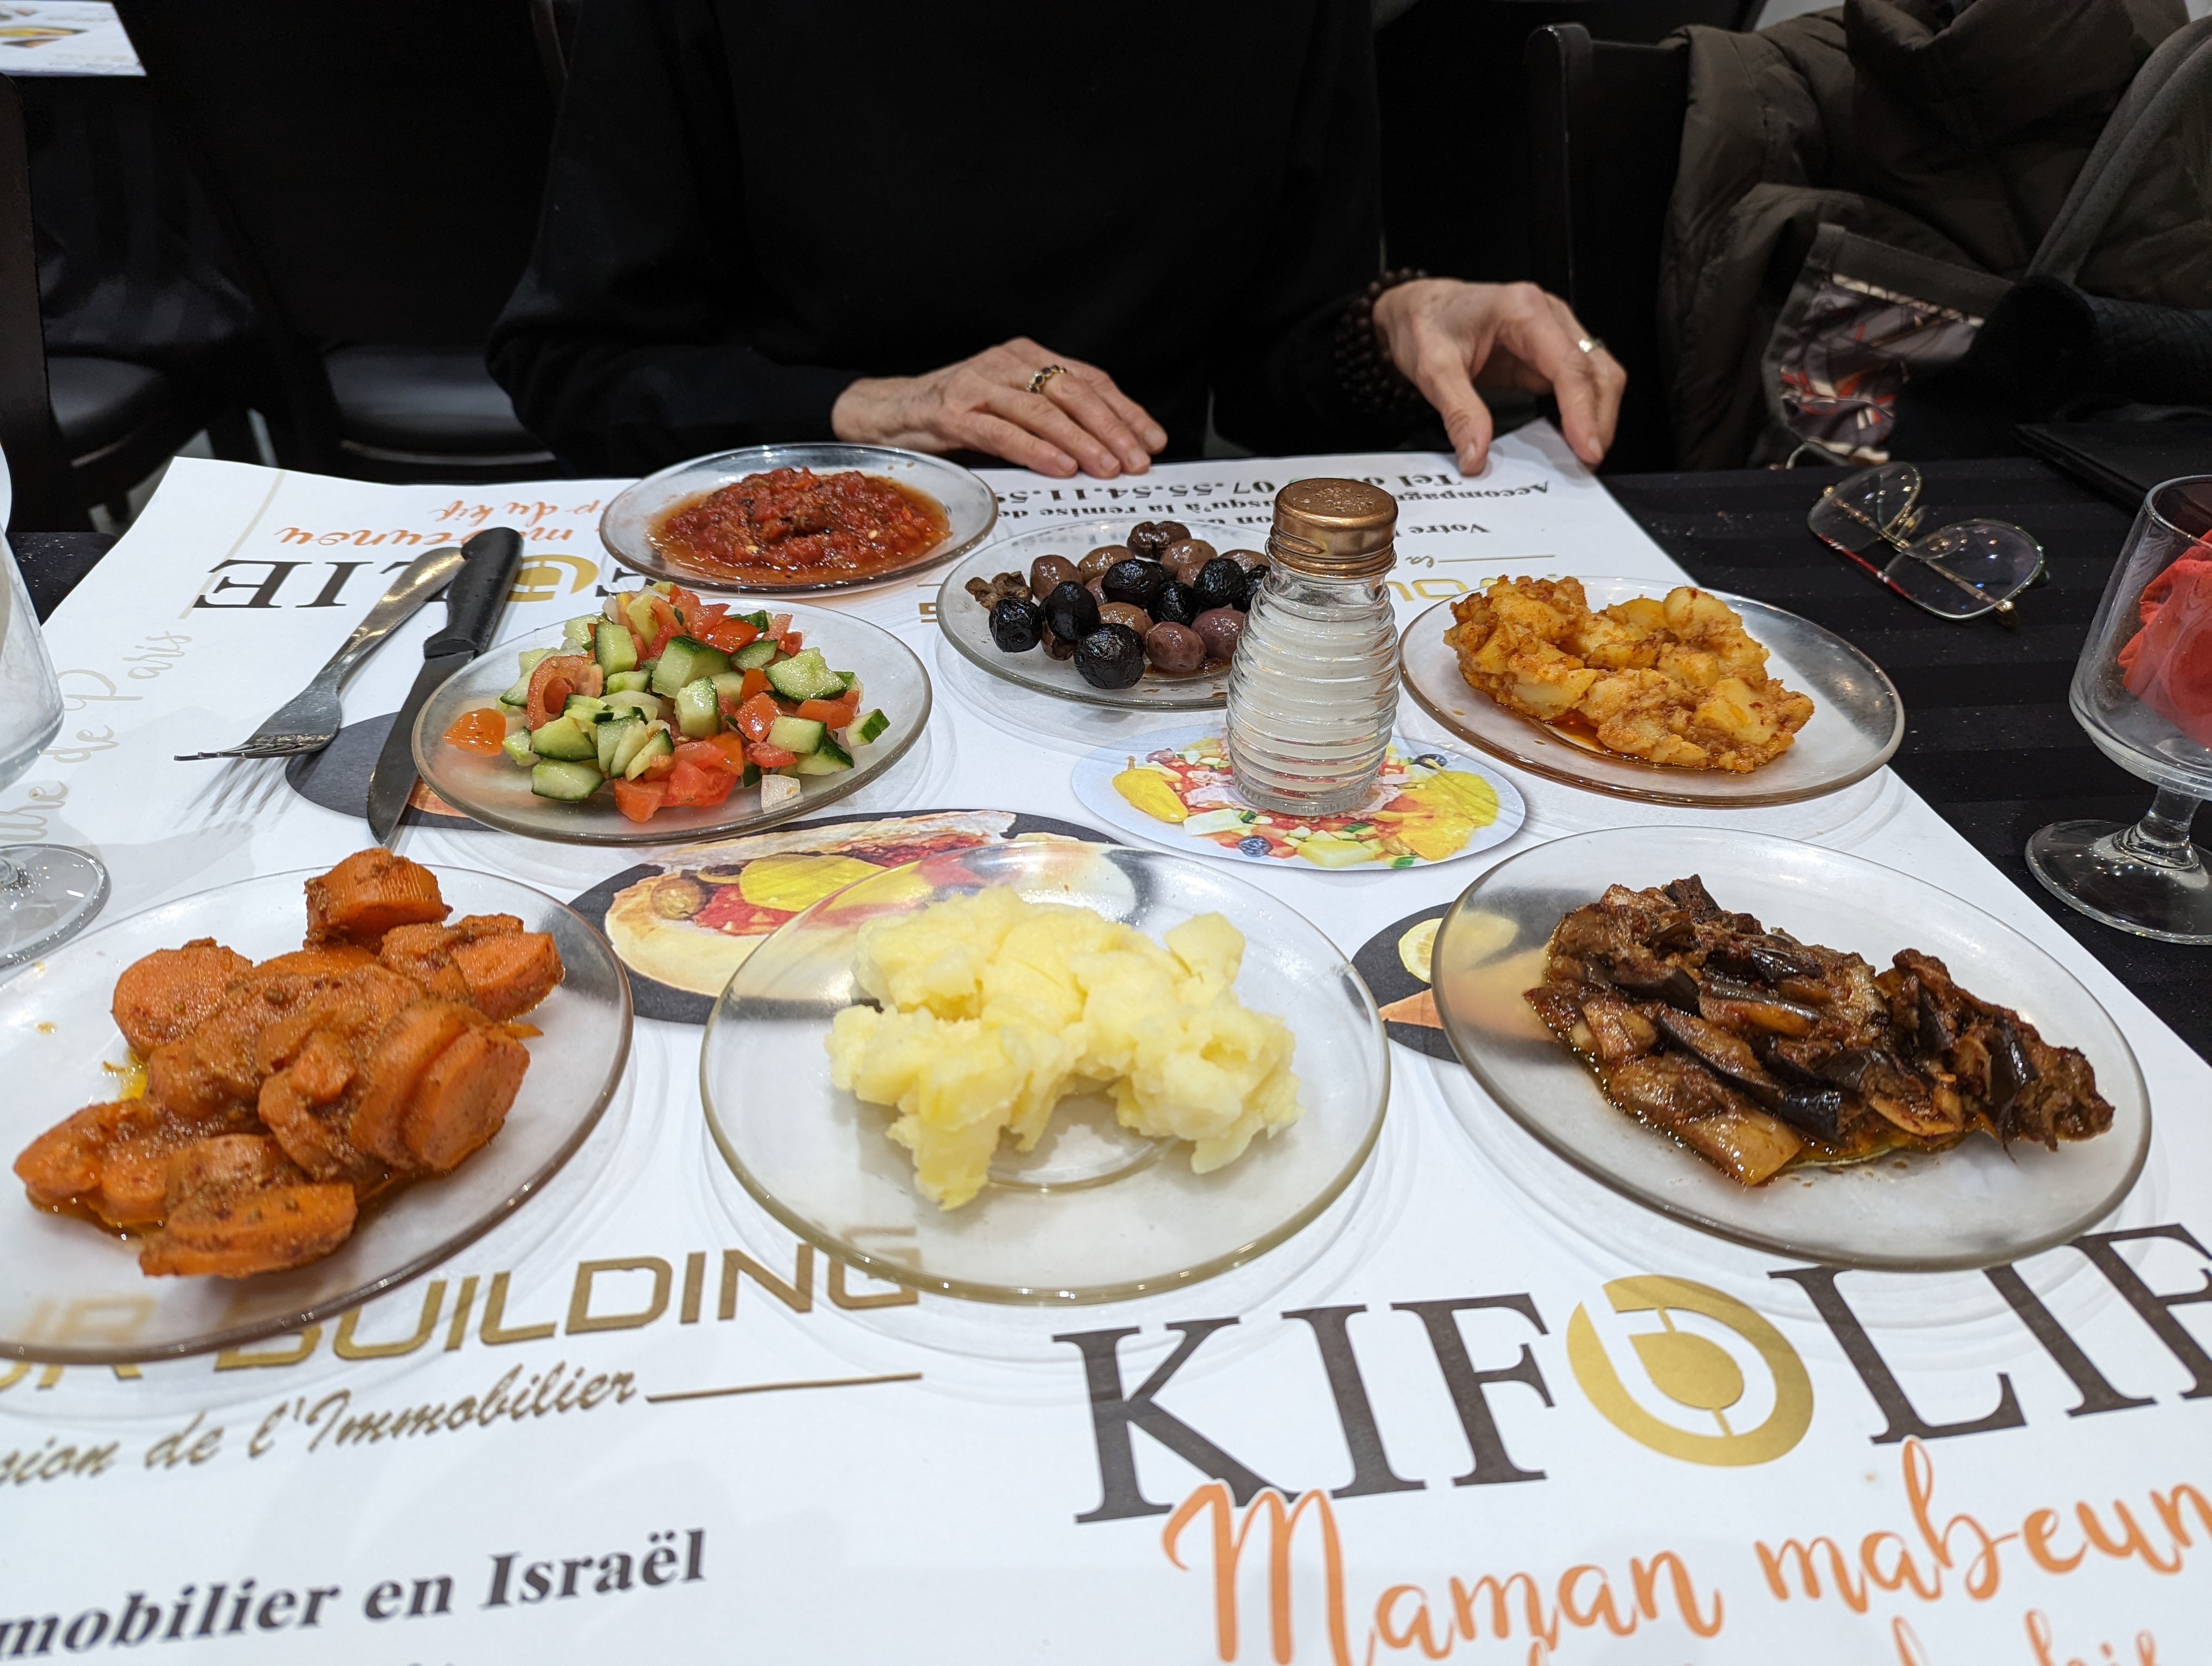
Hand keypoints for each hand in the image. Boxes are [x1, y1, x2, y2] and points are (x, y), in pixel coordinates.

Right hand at [831, 337, 1165, 478]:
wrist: (889, 411)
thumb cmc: (957, 414)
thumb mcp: (1011, 407)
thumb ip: (1052, 417)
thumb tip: (1109, 449)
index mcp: (1026, 356)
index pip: (1088, 380)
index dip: (1124, 410)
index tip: (1152, 440)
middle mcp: (1006, 362)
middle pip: (1072, 392)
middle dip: (1112, 428)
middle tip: (1137, 460)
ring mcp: (979, 384)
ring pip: (1042, 412)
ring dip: (1081, 442)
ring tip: (1107, 469)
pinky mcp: (954, 412)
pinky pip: (1003, 432)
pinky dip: (1036, 450)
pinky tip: (1061, 467)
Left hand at [1370, 280, 1624, 473]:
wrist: (1417, 308)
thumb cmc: (1425, 323)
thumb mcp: (1432, 369)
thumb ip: (1459, 413)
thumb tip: (1476, 457)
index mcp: (1524, 310)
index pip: (1569, 366)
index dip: (1583, 412)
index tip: (1587, 449)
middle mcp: (1547, 315)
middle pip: (1596, 369)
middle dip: (1599, 417)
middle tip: (1587, 462)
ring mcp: (1552, 333)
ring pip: (1596, 375)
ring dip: (1595, 415)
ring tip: (1582, 455)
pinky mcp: (1547, 353)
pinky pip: (1577, 383)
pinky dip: (1580, 411)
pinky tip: (1570, 438)